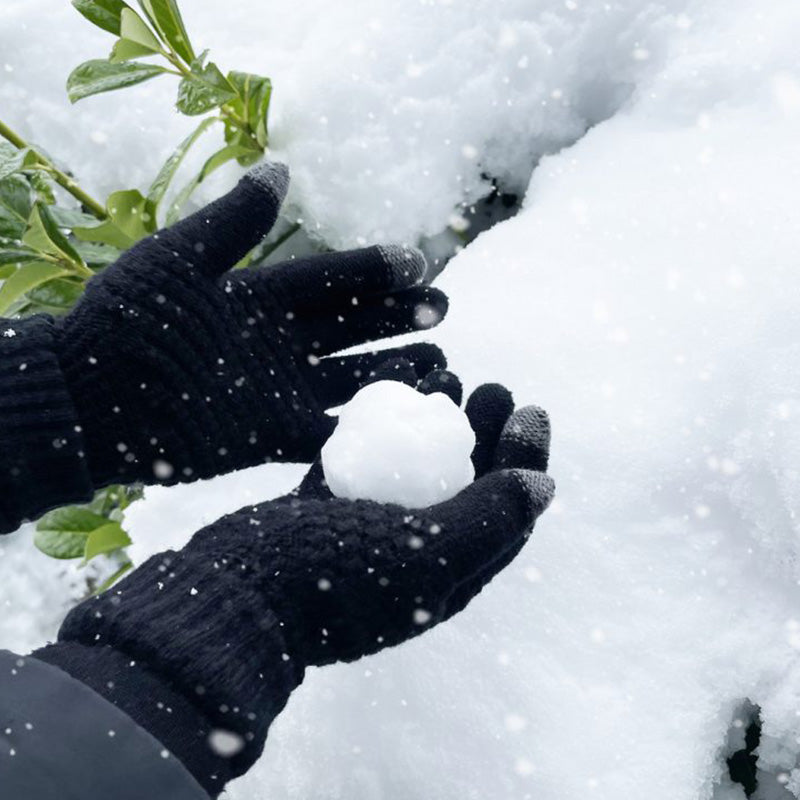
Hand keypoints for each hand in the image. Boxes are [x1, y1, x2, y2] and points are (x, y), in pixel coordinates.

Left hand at [55, 162, 447, 487]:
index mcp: (260, 297)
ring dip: (395, 371)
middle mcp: (278, 344)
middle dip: (400, 317)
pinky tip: (403, 420)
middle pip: (353, 326)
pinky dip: (364, 429)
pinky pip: (329, 434)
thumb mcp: (179, 260)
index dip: (375, 270)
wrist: (91, 401)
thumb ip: (235, 222)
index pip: (331, 279)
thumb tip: (281, 170)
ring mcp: (279, 391)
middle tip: (442, 308)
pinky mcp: (272, 437)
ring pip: (352, 380)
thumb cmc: (129, 323)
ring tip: (440, 363)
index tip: (418, 263)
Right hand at [183, 365, 553, 667]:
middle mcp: (416, 549)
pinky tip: (389, 383)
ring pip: (418, 463)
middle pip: (465, 482)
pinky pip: (369, 454)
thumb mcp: (423, 557)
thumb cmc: (334, 582)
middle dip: (484, 433)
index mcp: (448, 570)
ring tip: (446, 376)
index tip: (527, 409)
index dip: (523, 459)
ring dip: (436, 421)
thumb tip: (544, 485)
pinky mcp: (330, 502)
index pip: (505, 511)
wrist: (235, 597)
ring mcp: (370, 524)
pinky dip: (384, 421)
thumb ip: (486, 521)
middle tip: (491, 386)